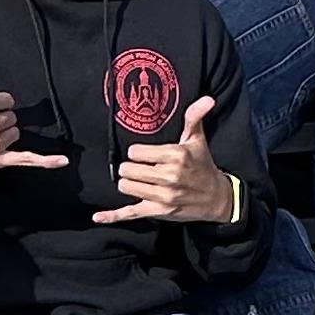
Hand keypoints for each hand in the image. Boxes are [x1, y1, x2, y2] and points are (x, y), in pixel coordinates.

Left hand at [96, 93, 234, 228]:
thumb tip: (206, 98)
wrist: (216, 198)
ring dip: (129, 183)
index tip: (146, 155)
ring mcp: (163, 197)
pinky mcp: (158, 212)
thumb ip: (194, 118)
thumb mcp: (197, 140)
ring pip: (126, 186)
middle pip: (127, 169)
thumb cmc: (202, 165)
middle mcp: (168, 176)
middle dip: (131, 168)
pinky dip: (113, 216)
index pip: (135, 152)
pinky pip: (130, 213)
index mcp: (175, 156)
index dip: (137, 153)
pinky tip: (98, 216)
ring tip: (140, 180)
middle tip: (141, 168)